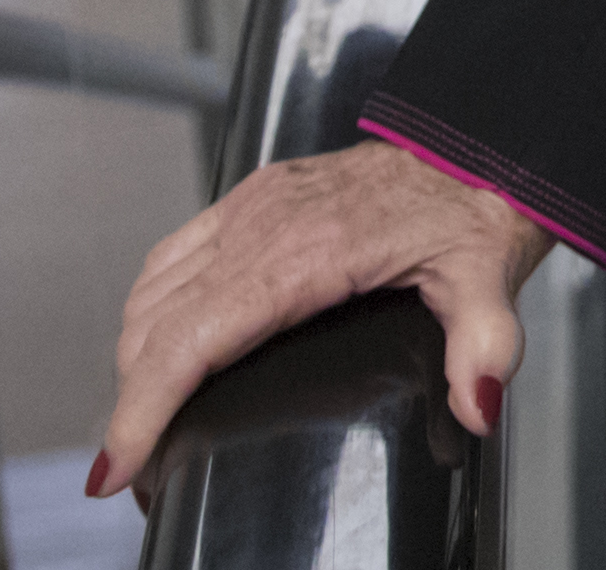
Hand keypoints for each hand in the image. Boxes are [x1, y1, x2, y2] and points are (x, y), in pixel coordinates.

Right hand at [93, 140, 547, 496]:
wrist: (473, 140)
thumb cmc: (474, 206)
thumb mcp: (489, 281)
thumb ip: (485, 346)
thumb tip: (475, 404)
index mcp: (304, 252)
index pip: (192, 340)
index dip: (142, 408)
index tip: (117, 465)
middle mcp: (262, 225)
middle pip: (157, 325)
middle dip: (133, 403)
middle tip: (134, 466)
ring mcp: (252, 206)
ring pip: (153, 290)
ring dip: (136, 357)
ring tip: (141, 420)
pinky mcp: (253, 196)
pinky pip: (174, 253)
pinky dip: (151, 308)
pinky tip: (160, 343)